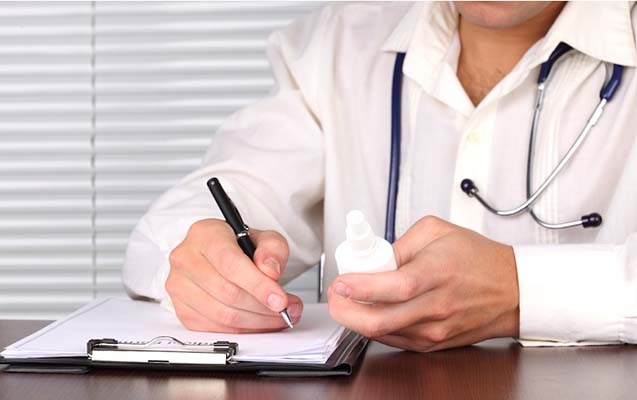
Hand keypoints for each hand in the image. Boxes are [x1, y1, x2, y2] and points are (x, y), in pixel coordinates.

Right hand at [165, 219, 302, 332]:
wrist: (219, 255)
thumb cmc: (239, 246)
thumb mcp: (264, 238)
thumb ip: (272, 250)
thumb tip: (270, 271)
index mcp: (205, 234)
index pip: (230, 264)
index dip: (258, 285)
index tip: (280, 300)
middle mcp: (186, 259)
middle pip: (228, 293)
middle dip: (263, 307)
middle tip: (287, 309)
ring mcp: (179, 286)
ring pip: (222, 314)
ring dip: (257, 322)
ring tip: (279, 316)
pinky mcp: (182, 309)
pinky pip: (215, 328)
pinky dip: (243, 330)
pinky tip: (259, 322)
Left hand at [328, 216, 518, 351]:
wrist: (512, 290)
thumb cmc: (478, 259)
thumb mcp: (437, 232)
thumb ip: (400, 243)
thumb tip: (374, 259)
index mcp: (435, 274)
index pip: (391, 287)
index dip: (359, 287)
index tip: (340, 282)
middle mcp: (435, 307)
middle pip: (378, 321)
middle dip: (345, 311)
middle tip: (336, 296)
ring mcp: (434, 330)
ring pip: (382, 334)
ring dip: (356, 319)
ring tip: (350, 301)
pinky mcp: (433, 343)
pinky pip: (394, 340)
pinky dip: (375, 328)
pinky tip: (370, 313)